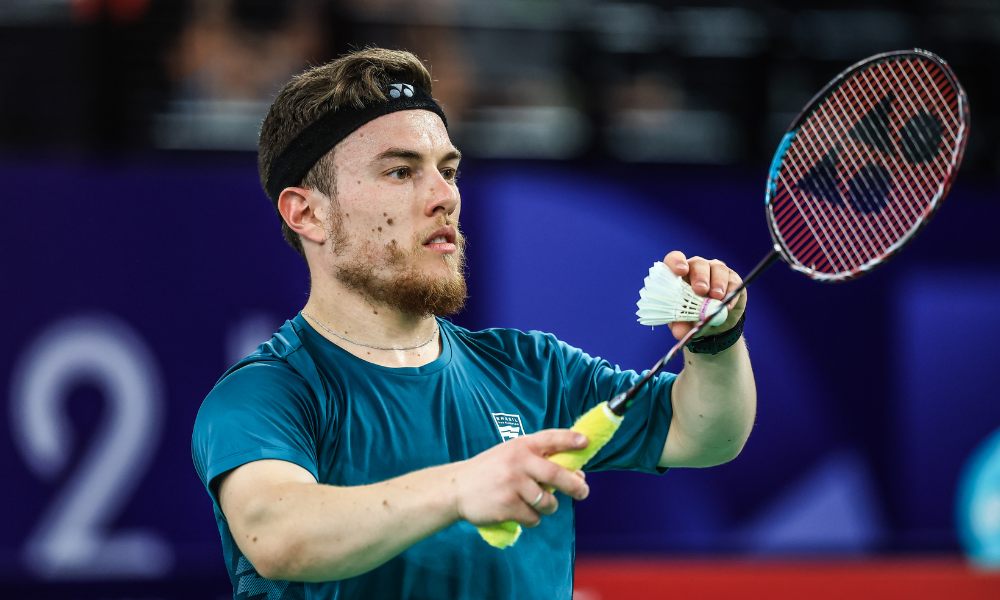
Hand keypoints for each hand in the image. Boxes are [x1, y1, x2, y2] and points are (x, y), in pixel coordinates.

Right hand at [451, 430, 589, 527]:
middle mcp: (518, 462)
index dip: (570, 439)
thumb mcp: (510, 455)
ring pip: (548, 502)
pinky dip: (532, 518)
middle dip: (575, 486)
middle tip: (583, 491)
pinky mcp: (507, 506)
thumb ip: (537, 460)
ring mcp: (512, 484)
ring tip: (537, 504)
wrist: (456, 488)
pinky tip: (519, 512)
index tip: (586, 442)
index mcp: (521, 445)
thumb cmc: (490, 471)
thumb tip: (575, 474)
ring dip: (548, 506)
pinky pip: (533, 517)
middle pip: (557, 474)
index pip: (550, 438)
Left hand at [663, 250, 747, 340]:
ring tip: (717, 298)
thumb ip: (679, 325)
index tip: (680, 271)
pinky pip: (733, 282)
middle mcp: (697, 268)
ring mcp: (716, 271)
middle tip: (701, 290)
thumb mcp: (682, 323)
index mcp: (679, 275)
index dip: (676, 262)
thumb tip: (679, 332)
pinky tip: (727, 305)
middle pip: (698, 263)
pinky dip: (731, 293)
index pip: (675, 259)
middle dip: (700, 276)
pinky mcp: (733, 280)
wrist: (713, 327)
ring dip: (718, 283)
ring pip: (718, 269)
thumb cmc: (691, 318)